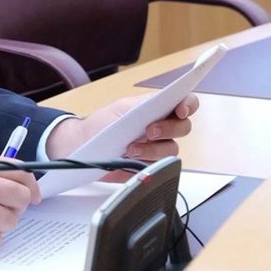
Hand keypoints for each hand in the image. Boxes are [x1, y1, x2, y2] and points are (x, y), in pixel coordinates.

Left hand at [47, 93, 198, 162]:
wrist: (82, 147)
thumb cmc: (100, 125)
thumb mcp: (120, 110)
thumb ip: (143, 107)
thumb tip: (161, 104)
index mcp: (156, 108)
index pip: (183, 103)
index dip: (188, 106)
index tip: (180, 111)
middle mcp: (161, 128)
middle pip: (183, 128)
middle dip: (168, 129)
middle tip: (149, 131)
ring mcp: (157, 148)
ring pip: (172, 149)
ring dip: (153, 149)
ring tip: (130, 149)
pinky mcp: (150, 166)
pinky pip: (160, 167)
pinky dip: (147, 163)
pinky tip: (130, 160)